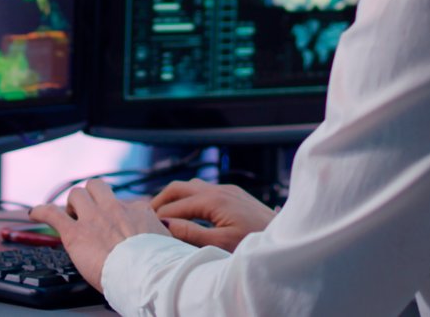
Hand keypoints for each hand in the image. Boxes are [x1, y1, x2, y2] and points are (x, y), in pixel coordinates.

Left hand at [29, 180, 167, 289]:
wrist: (145, 275)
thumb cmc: (158, 265)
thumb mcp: (168, 243)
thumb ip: (161, 235)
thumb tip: (162, 235)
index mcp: (138, 211)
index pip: (126, 203)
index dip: (119, 214)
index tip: (118, 226)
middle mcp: (114, 209)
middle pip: (98, 187)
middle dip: (91, 196)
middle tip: (89, 212)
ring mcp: (93, 219)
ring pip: (77, 194)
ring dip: (71, 204)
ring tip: (70, 217)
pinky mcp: (75, 234)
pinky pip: (52, 213)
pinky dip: (41, 211)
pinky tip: (35, 213)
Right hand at [149, 179, 275, 251]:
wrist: (286, 238)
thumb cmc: (255, 243)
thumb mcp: (221, 243)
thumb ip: (191, 233)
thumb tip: (166, 224)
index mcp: (213, 200)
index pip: (175, 205)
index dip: (158, 216)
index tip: (144, 226)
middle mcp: (219, 189)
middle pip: (179, 187)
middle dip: (161, 200)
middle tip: (145, 215)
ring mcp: (228, 190)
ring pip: (192, 186)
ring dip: (175, 197)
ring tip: (163, 213)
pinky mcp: (235, 195)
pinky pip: (204, 190)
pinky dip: (189, 198)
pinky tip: (189, 211)